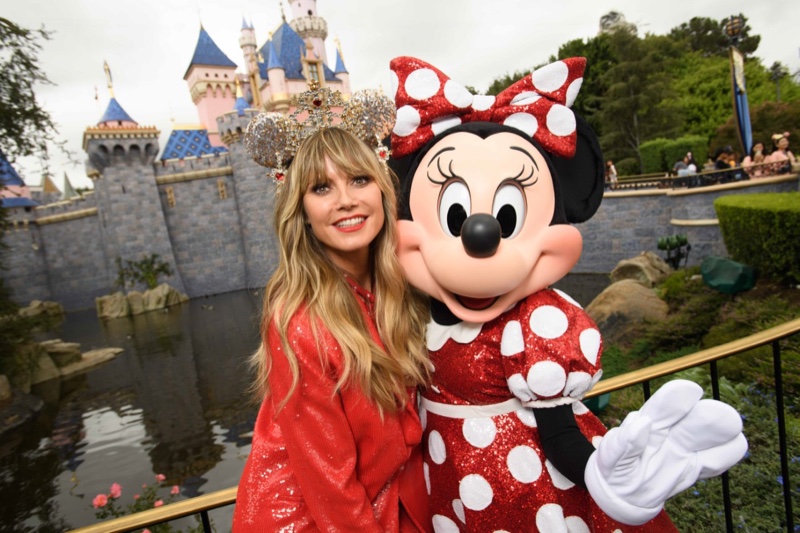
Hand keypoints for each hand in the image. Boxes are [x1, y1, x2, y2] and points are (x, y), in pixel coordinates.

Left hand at [584, 380, 747, 524]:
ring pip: (708, 439)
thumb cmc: (614, 468)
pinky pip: (714, 462)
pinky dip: (725, 454)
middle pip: (693, 421)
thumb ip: (624, 442)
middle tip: (725, 416)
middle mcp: (670, 432)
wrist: (621, 493)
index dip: (676, 398)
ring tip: (734, 429)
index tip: (690, 390)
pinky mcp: (694, 469)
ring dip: (721, 433)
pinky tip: (735, 446)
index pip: (662, 407)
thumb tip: (643, 422)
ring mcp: (684, 450)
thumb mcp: (610, 458)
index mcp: (647, 423)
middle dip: (709, 416)